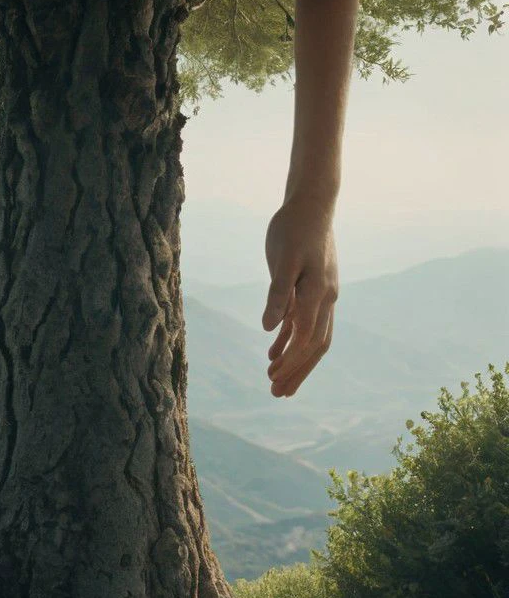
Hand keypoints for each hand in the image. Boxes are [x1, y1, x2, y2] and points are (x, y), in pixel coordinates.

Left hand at [262, 197, 337, 396]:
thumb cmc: (294, 227)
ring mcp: (323, 295)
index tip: (273, 379)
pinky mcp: (314, 289)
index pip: (306, 337)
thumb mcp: (282, 259)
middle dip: (296, 371)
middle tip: (276, 394)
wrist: (312, 203)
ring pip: (312, 338)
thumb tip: (269, 327)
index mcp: (319, 293)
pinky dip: (290, 339)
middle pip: (315, 346)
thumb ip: (278, 293)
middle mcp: (327, 298)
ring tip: (274, 381)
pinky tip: (273, 351)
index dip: (291, 360)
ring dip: (294, 360)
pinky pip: (305, 322)